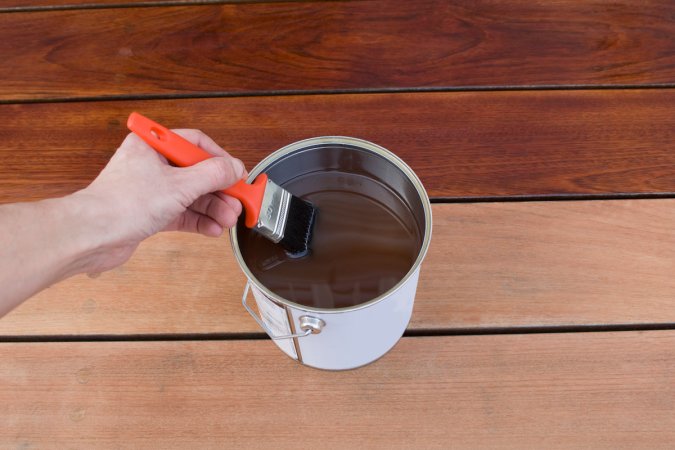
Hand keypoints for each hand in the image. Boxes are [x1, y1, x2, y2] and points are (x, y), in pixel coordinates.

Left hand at [74, 129, 245, 273]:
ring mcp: (149, 190)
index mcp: (152, 146)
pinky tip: (212, 229)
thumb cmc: (122, 204)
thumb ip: (212, 175)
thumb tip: (234, 168)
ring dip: (212, 208)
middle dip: (219, 191)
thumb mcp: (179, 185)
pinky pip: (181, 213)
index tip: (237, 175)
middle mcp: (151, 165)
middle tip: (237, 203)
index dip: (220, 159)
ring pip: (190, 195)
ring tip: (227, 220)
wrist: (92, 235)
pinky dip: (198, 221)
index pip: (196, 143)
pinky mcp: (149, 213)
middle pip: (196, 172)